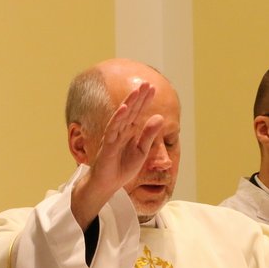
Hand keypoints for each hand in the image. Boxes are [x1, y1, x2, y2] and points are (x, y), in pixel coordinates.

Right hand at [71, 82, 164, 227]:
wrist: (108, 184)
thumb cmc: (122, 168)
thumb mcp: (142, 151)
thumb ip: (149, 135)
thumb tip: (160, 117)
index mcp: (129, 132)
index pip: (138, 112)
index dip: (144, 100)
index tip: (152, 87)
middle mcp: (121, 131)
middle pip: (131, 110)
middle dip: (138, 97)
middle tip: (146, 83)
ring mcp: (113, 136)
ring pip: (122, 117)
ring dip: (129, 103)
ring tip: (137, 91)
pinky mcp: (108, 145)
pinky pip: (113, 129)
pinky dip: (118, 118)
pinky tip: (124, 108)